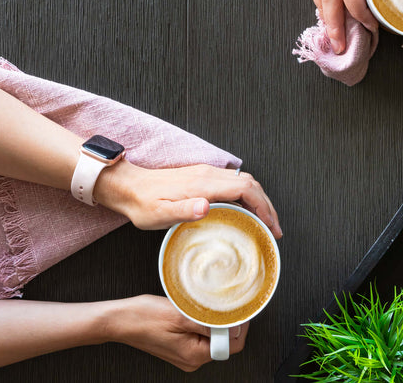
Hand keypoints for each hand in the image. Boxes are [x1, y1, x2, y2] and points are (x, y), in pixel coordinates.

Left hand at [96, 160, 281, 237]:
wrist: (128, 187)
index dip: (263, 207)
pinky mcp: (201, 177)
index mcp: (203, 184)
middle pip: (250, 184)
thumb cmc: (142, 203)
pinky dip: (247, 197)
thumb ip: (183, 211)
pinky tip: (245, 212)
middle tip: (274, 229)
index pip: (245, 189)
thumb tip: (206, 207)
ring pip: (243, 182)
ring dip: (259, 200)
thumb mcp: (159, 214)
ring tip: (265, 223)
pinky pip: (233, 183)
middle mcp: (208, 174)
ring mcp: (206, 174)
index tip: (270, 226)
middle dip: (267, 205)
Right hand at [105, 295, 247, 370]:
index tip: (237, 310)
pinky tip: (187, 314)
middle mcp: (191, 361)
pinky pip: (198, 338)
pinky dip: (198, 325)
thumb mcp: (180, 315)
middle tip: (213, 303)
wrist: (120, 320)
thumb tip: (233, 329)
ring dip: (208, 322)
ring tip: (194, 308)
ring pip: (210, 339)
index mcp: (194, 355)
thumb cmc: (144, 317)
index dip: (238, 326)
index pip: (231, 346)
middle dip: (222, 323)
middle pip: (222, 343)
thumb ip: (208, 324)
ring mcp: (185, 356)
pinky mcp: (179, 349)